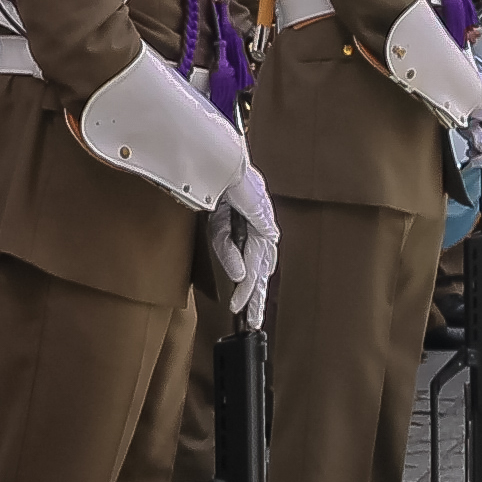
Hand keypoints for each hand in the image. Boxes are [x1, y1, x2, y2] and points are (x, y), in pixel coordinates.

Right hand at [210, 164, 279, 329]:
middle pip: (261, 269)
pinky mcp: (262, 221)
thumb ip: (227, 246)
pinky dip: (245, 267)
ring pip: (258, 266)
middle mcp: (262, 227)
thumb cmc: (217, 183)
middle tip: (254, 319)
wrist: (222, 162)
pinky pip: (254, 251)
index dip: (253, 283)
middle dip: (256, 296)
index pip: (257, 260)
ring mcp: (264, 225)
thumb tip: (239, 272)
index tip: (247, 303)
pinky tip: (241, 282)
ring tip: (243, 308)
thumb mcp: (217, 222)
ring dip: (250, 289)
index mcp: (253, 225)